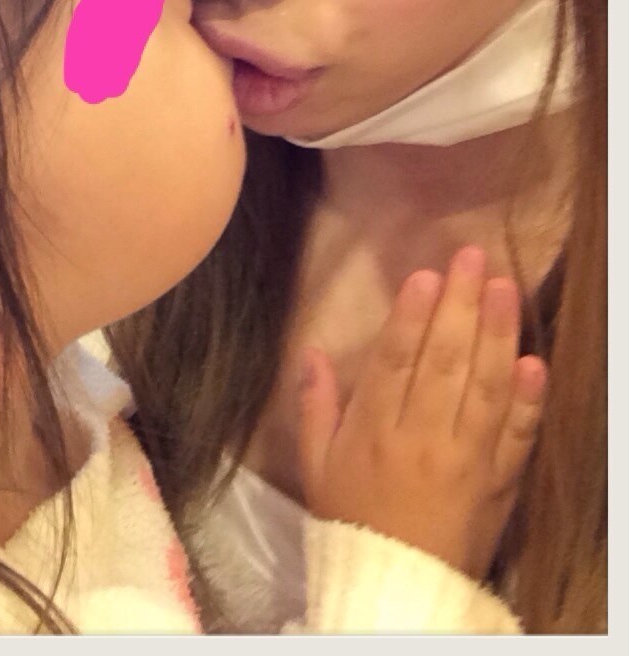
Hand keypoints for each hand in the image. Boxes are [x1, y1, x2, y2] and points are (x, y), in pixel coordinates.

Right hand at [299, 245, 546, 578]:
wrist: (399, 587)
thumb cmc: (353, 518)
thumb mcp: (317, 466)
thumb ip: (315, 407)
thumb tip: (312, 352)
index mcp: (375, 432)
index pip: (396, 363)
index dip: (411, 316)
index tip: (425, 275)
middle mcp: (424, 439)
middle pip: (445, 363)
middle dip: (459, 305)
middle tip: (471, 257)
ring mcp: (467, 460)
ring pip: (486, 388)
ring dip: (497, 334)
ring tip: (503, 287)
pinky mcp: (500, 482)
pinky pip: (518, 436)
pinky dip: (529, 399)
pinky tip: (534, 361)